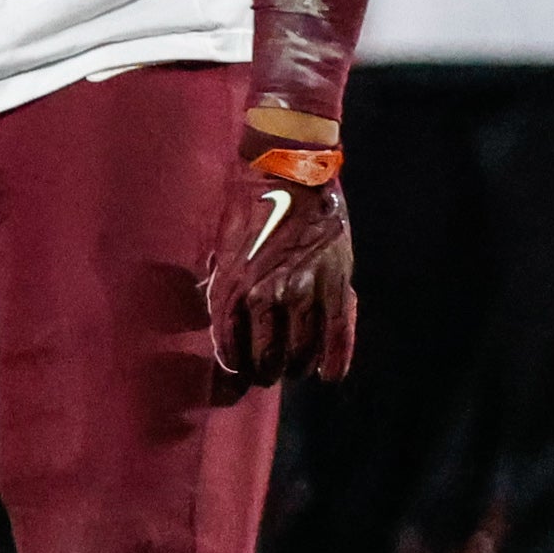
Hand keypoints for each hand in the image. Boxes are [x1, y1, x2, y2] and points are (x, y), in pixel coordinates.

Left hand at [202, 146, 358, 390]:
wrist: (290, 176)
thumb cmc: (248, 208)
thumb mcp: (221, 248)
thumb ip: (220, 284)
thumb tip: (214, 316)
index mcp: (232, 287)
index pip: (229, 344)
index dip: (234, 363)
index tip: (237, 373)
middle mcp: (267, 296)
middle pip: (267, 354)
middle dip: (265, 370)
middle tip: (267, 374)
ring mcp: (304, 293)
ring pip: (302, 350)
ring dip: (297, 366)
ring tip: (294, 369)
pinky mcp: (336, 285)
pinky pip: (338, 334)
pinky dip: (335, 359)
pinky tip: (329, 376)